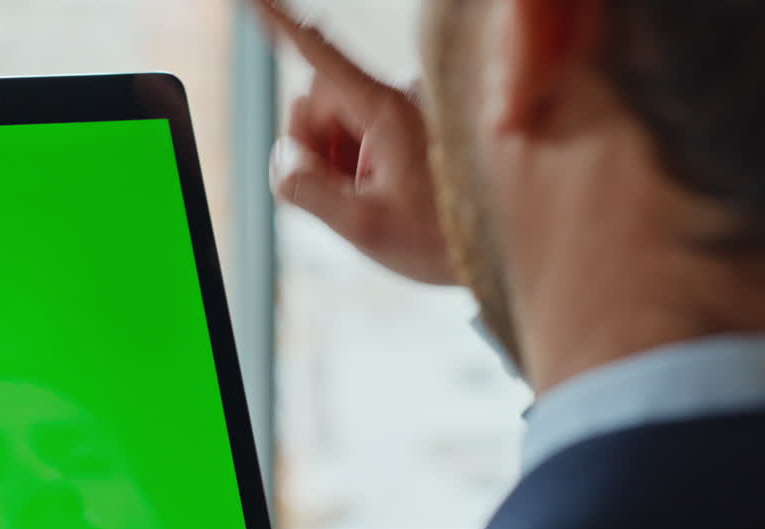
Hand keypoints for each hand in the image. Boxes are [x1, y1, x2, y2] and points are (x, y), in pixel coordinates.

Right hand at [257, 0, 455, 285]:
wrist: (497, 249)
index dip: (281, 27)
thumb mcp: (362, 226)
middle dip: (310, 143)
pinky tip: (376, 192)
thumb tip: (282, 162)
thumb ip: (307, 191)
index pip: (320, 57)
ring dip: (331, 157)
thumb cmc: (438, 240)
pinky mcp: (407, 128)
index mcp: (386, 110)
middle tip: (333, 190)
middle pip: (316, 97)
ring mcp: (402, 112)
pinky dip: (351, 162)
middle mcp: (396, 99)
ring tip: (364, 197)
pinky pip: (356, 133)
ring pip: (333, 118)